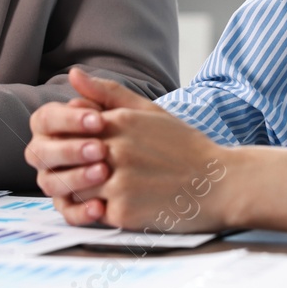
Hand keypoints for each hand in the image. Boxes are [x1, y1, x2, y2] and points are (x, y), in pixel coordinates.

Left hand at [26, 68, 242, 232]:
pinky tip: (126, 205)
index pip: (67, 129)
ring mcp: (117, 182)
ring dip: (85, 191)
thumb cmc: (183, 146)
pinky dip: (102, 211)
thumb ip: (108, 93)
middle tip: (88, 173)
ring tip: (108, 189)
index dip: (68, 141)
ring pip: (75, 188)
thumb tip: (73, 74)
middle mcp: (114, 150)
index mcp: (118, 122)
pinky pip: (94, 213)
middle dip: (69, 167)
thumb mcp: (148, 111)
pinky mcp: (123, 212)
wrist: (219, 184)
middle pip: (67, 161)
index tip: (83, 149)